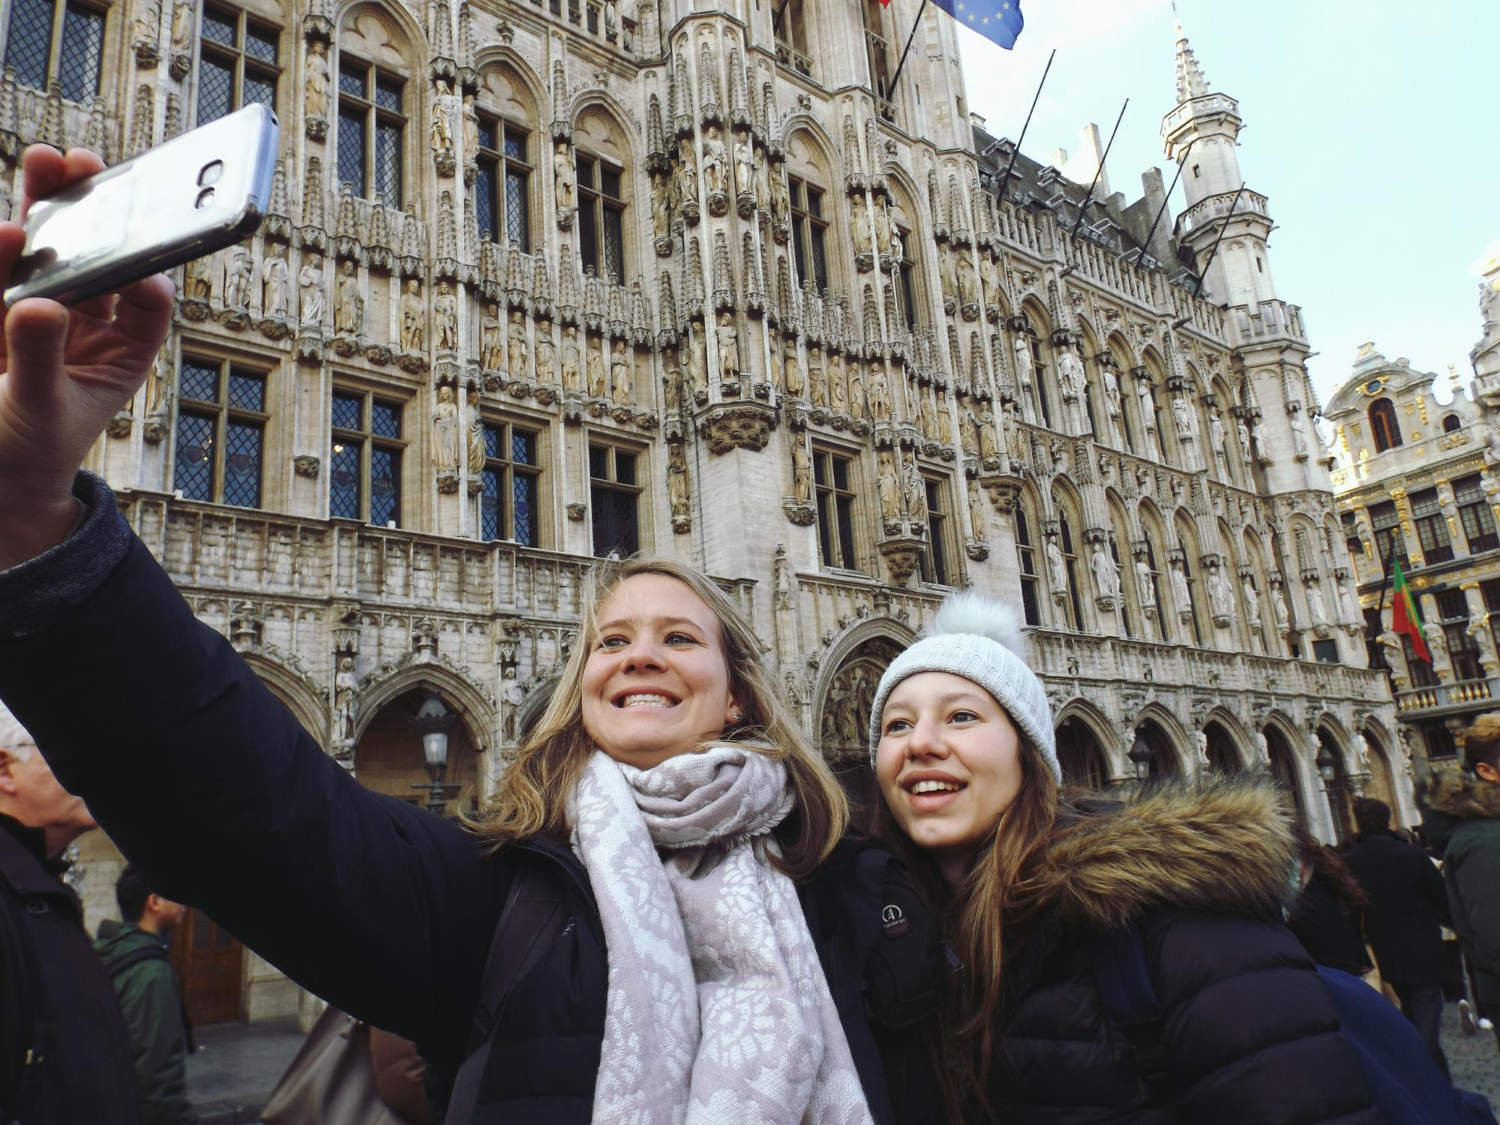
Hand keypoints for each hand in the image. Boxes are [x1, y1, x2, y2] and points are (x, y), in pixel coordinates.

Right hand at [0, 144, 173, 566]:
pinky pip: (1, 273)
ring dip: (46, 208)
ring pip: (48, 253)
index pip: (148, 302)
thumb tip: (38, 307)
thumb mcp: (40, 411)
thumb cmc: (31, 453)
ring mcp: (40, 314)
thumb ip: (38, 361)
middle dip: (93, 213)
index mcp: (122, 353)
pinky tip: (5, 228)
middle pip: (96, 259)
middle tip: (88, 166)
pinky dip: (1, 248)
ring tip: (46, 165)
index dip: (145, 271)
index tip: (133, 246)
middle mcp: (87, 325)